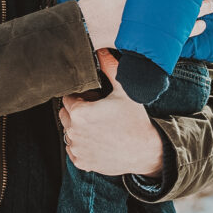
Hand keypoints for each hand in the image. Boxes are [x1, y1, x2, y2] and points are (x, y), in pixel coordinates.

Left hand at [60, 49, 163, 176]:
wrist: (146, 151)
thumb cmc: (136, 121)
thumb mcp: (125, 91)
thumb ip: (110, 67)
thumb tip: (102, 50)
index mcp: (80, 113)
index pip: (68, 98)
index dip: (82, 97)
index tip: (96, 101)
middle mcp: (74, 132)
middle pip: (65, 114)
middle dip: (78, 112)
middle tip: (98, 113)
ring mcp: (77, 149)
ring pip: (68, 132)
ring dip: (79, 128)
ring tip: (100, 127)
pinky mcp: (82, 163)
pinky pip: (73, 149)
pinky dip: (82, 145)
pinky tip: (99, 141)